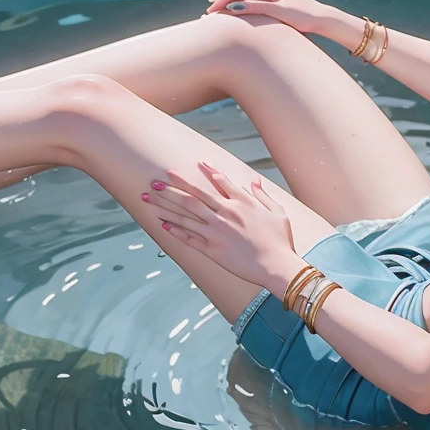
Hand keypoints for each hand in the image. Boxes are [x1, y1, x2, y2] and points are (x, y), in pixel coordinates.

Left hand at [143, 161, 300, 291]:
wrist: (277, 265)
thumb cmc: (280, 239)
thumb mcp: (277, 211)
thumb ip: (262, 195)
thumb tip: (254, 181)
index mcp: (241, 203)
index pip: (220, 181)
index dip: (206, 172)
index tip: (195, 164)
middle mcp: (225, 213)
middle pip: (193, 196)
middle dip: (172, 188)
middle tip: (154, 182)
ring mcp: (216, 231)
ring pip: (186, 215)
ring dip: (166, 206)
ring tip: (149, 199)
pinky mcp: (213, 249)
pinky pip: (190, 238)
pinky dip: (176, 231)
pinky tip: (163, 224)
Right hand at [204, 0, 333, 34]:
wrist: (321, 18)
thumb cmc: (303, 16)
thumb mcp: (278, 12)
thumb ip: (256, 8)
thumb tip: (234, 8)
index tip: (212, 12)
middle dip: (222, 1)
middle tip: (208, 14)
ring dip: (229, 4)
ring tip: (215, 15)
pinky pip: (250, 1)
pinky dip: (238, 7)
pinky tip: (231, 14)